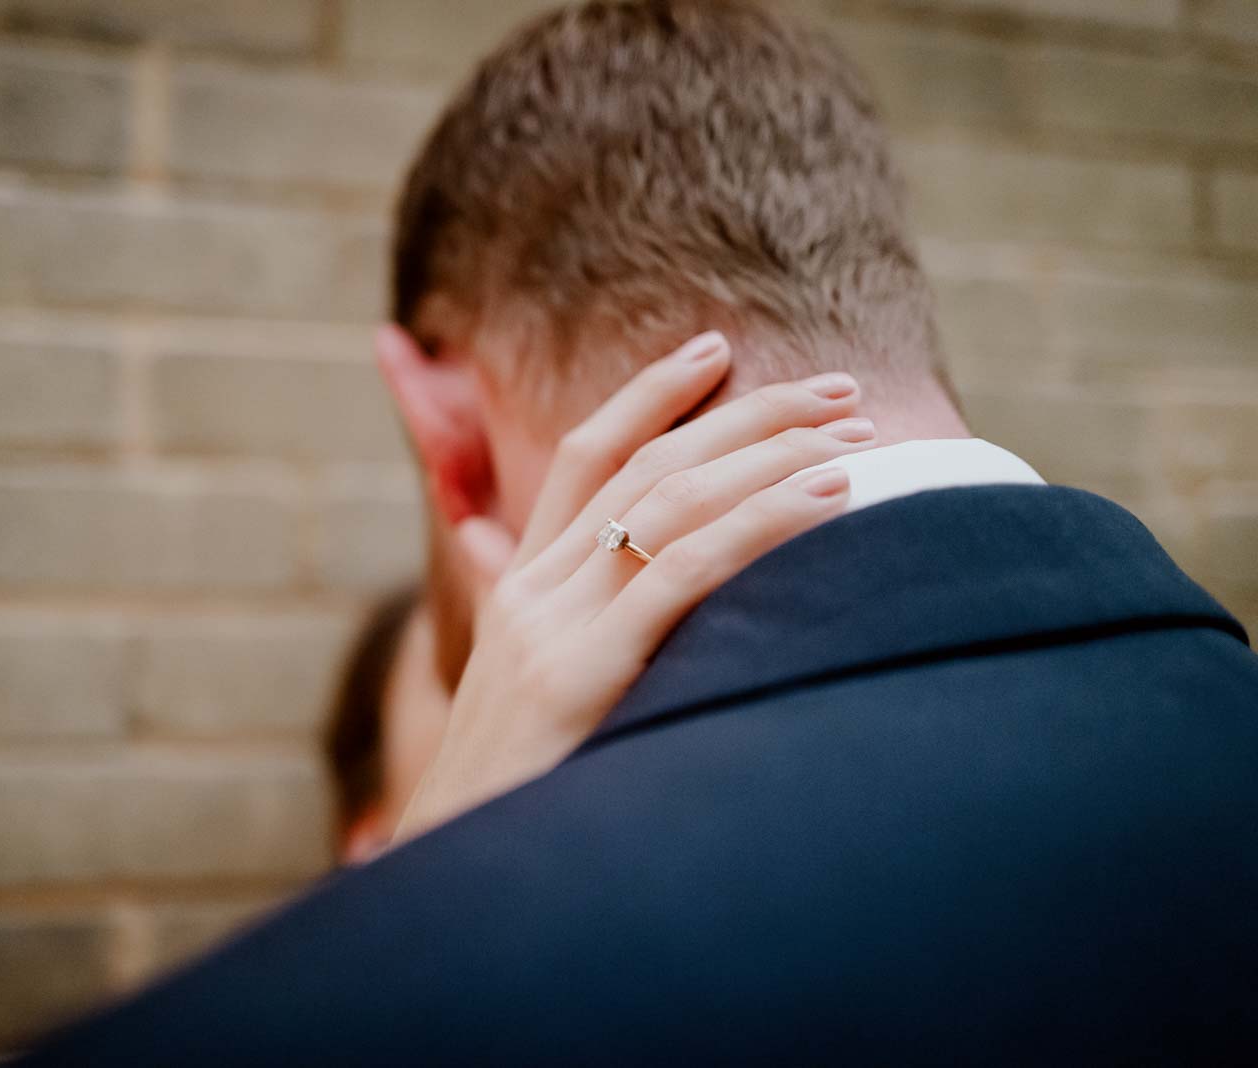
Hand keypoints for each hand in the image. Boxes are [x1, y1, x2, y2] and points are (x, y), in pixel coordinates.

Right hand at [394, 331, 875, 841]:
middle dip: (745, 414)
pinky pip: (684, 574)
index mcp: (519, 587)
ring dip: (771, 457)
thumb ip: (575, 637)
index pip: (587, 458)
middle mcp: (532, 588)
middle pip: (647, 465)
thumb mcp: (534, 700)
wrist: (456, 878)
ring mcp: (553, 626)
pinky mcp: (583, 674)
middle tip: (835, 386)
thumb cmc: (511, 796)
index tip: (715, 348)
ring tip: (854, 434)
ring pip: (671, 503)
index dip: (648, 394)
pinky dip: (761, 523)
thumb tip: (642, 604)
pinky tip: (827, 497)